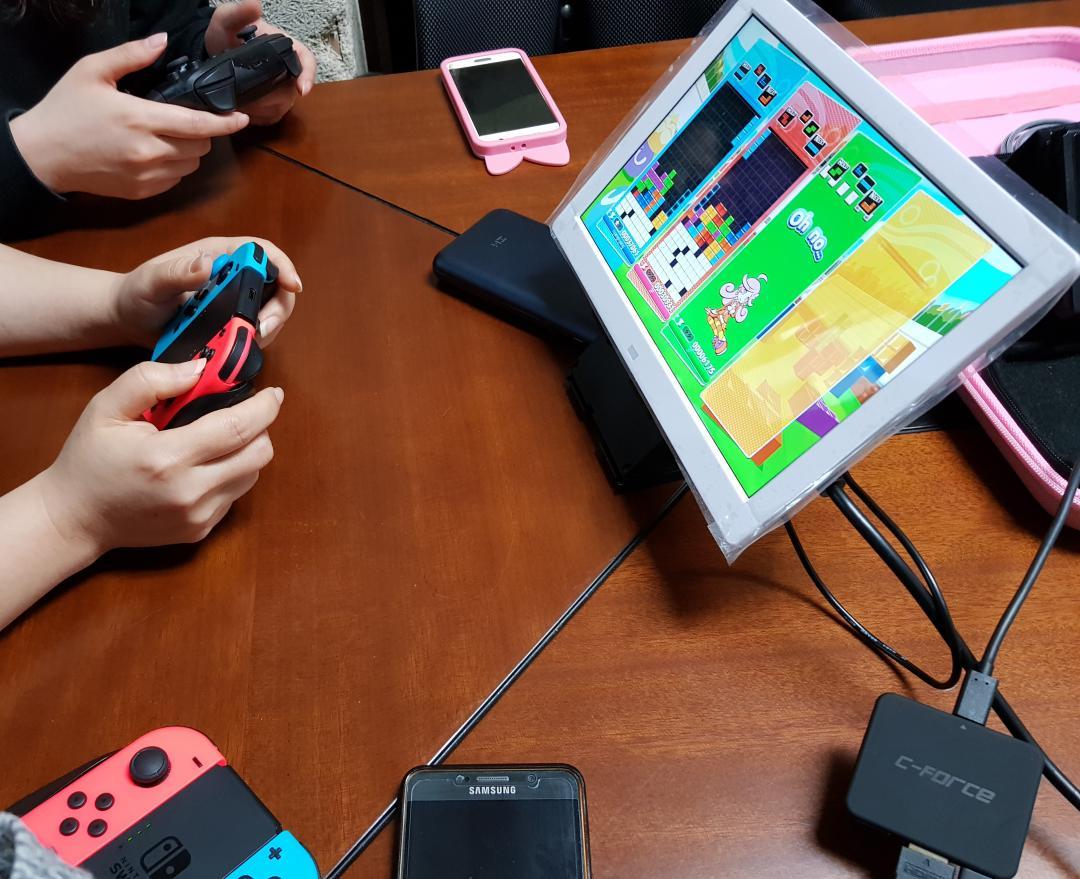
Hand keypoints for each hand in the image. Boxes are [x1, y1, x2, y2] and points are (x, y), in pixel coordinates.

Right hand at [9, 33, 248, 198]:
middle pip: (200, 146)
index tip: (242, 118)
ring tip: (170, 136)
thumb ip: (131, 56)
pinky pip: (175, 181)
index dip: (225, 123)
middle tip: (186, 120)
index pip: (197, 124)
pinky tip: (157, 154)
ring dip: (190, 151)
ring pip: (191, 166)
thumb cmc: (65, 110)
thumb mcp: (92, 71)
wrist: (42, 155)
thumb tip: (163, 42)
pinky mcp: (142, 193)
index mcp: (139, 119)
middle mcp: (148, 152)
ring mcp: (146, 176)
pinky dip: (176, 167)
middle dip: (202, 133)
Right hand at [38, 360, 282, 556]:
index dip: (264, 407)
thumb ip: (151, 380)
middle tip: (245, 413)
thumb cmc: (89, 459)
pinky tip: (204, 465)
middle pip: (259, 454)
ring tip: (219, 438)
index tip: (272, 393)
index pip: (238, 428)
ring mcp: (198, 516)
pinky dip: (231, 475)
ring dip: (247, 451)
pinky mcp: (201, 530)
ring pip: (252, 475)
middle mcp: (189, 492)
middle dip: (261, 428)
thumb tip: (200, 369)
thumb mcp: (106, 408)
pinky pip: (235, 495)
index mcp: (167, 458)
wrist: (76, 518)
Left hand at [111, 237, 301, 347]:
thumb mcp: (153, 280)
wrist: (128, 320)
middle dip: (278, 308)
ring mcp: (235, 301)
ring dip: (268, 327)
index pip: (262, 252)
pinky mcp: (233, 323)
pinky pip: (256, 330)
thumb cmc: (137, 292)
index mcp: (219, 256)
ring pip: (270, 310)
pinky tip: (238, 346)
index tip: (293, 286)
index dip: (283, 266)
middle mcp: (233, 276)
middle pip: (275, 285)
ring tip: (247, 339)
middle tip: (263, 328)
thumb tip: (209, 265)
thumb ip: (178, 272)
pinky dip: (255, 340)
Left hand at [204, 0, 316, 125]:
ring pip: (280, 106)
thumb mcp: (227, 19)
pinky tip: (244, 109)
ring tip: (241, 101)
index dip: (308, 76)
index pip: (307, 62)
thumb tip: (255, 4)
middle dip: (270, 97)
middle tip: (247, 97)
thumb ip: (239, 13)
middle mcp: (288, 72)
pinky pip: (270, 117)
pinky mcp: (271, 107)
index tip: (302, 89)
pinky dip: (258, 116)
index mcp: (286, 49)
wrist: (215, 51)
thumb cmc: (226, 34)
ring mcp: (281, 91)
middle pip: (291, 91)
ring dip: (262, 107)